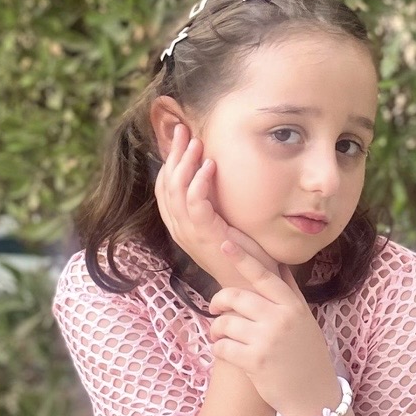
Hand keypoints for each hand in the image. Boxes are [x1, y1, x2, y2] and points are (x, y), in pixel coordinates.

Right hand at [153, 123, 279, 287]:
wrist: (252, 285)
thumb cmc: (241, 255)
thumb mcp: (223, 223)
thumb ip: (214, 202)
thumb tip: (215, 175)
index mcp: (180, 225)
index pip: (163, 188)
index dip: (169, 161)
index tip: (180, 138)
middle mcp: (179, 229)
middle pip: (166, 184)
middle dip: (173, 154)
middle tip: (184, 130)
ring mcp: (190, 233)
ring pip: (176, 191)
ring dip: (185, 163)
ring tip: (197, 143)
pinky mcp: (205, 236)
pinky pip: (195, 204)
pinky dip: (200, 182)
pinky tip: (209, 166)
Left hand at [206, 239, 339, 415]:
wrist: (314, 396)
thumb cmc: (306, 354)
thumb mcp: (304, 319)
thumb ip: (288, 292)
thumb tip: (277, 263)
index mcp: (292, 305)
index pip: (263, 275)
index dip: (242, 257)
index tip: (225, 242)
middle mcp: (280, 319)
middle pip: (236, 297)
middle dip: (219, 301)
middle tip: (215, 308)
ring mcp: (267, 340)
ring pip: (225, 323)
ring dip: (217, 330)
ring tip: (221, 336)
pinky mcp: (254, 362)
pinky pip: (222, 347)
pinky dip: (219, 349)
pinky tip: (225, 353)